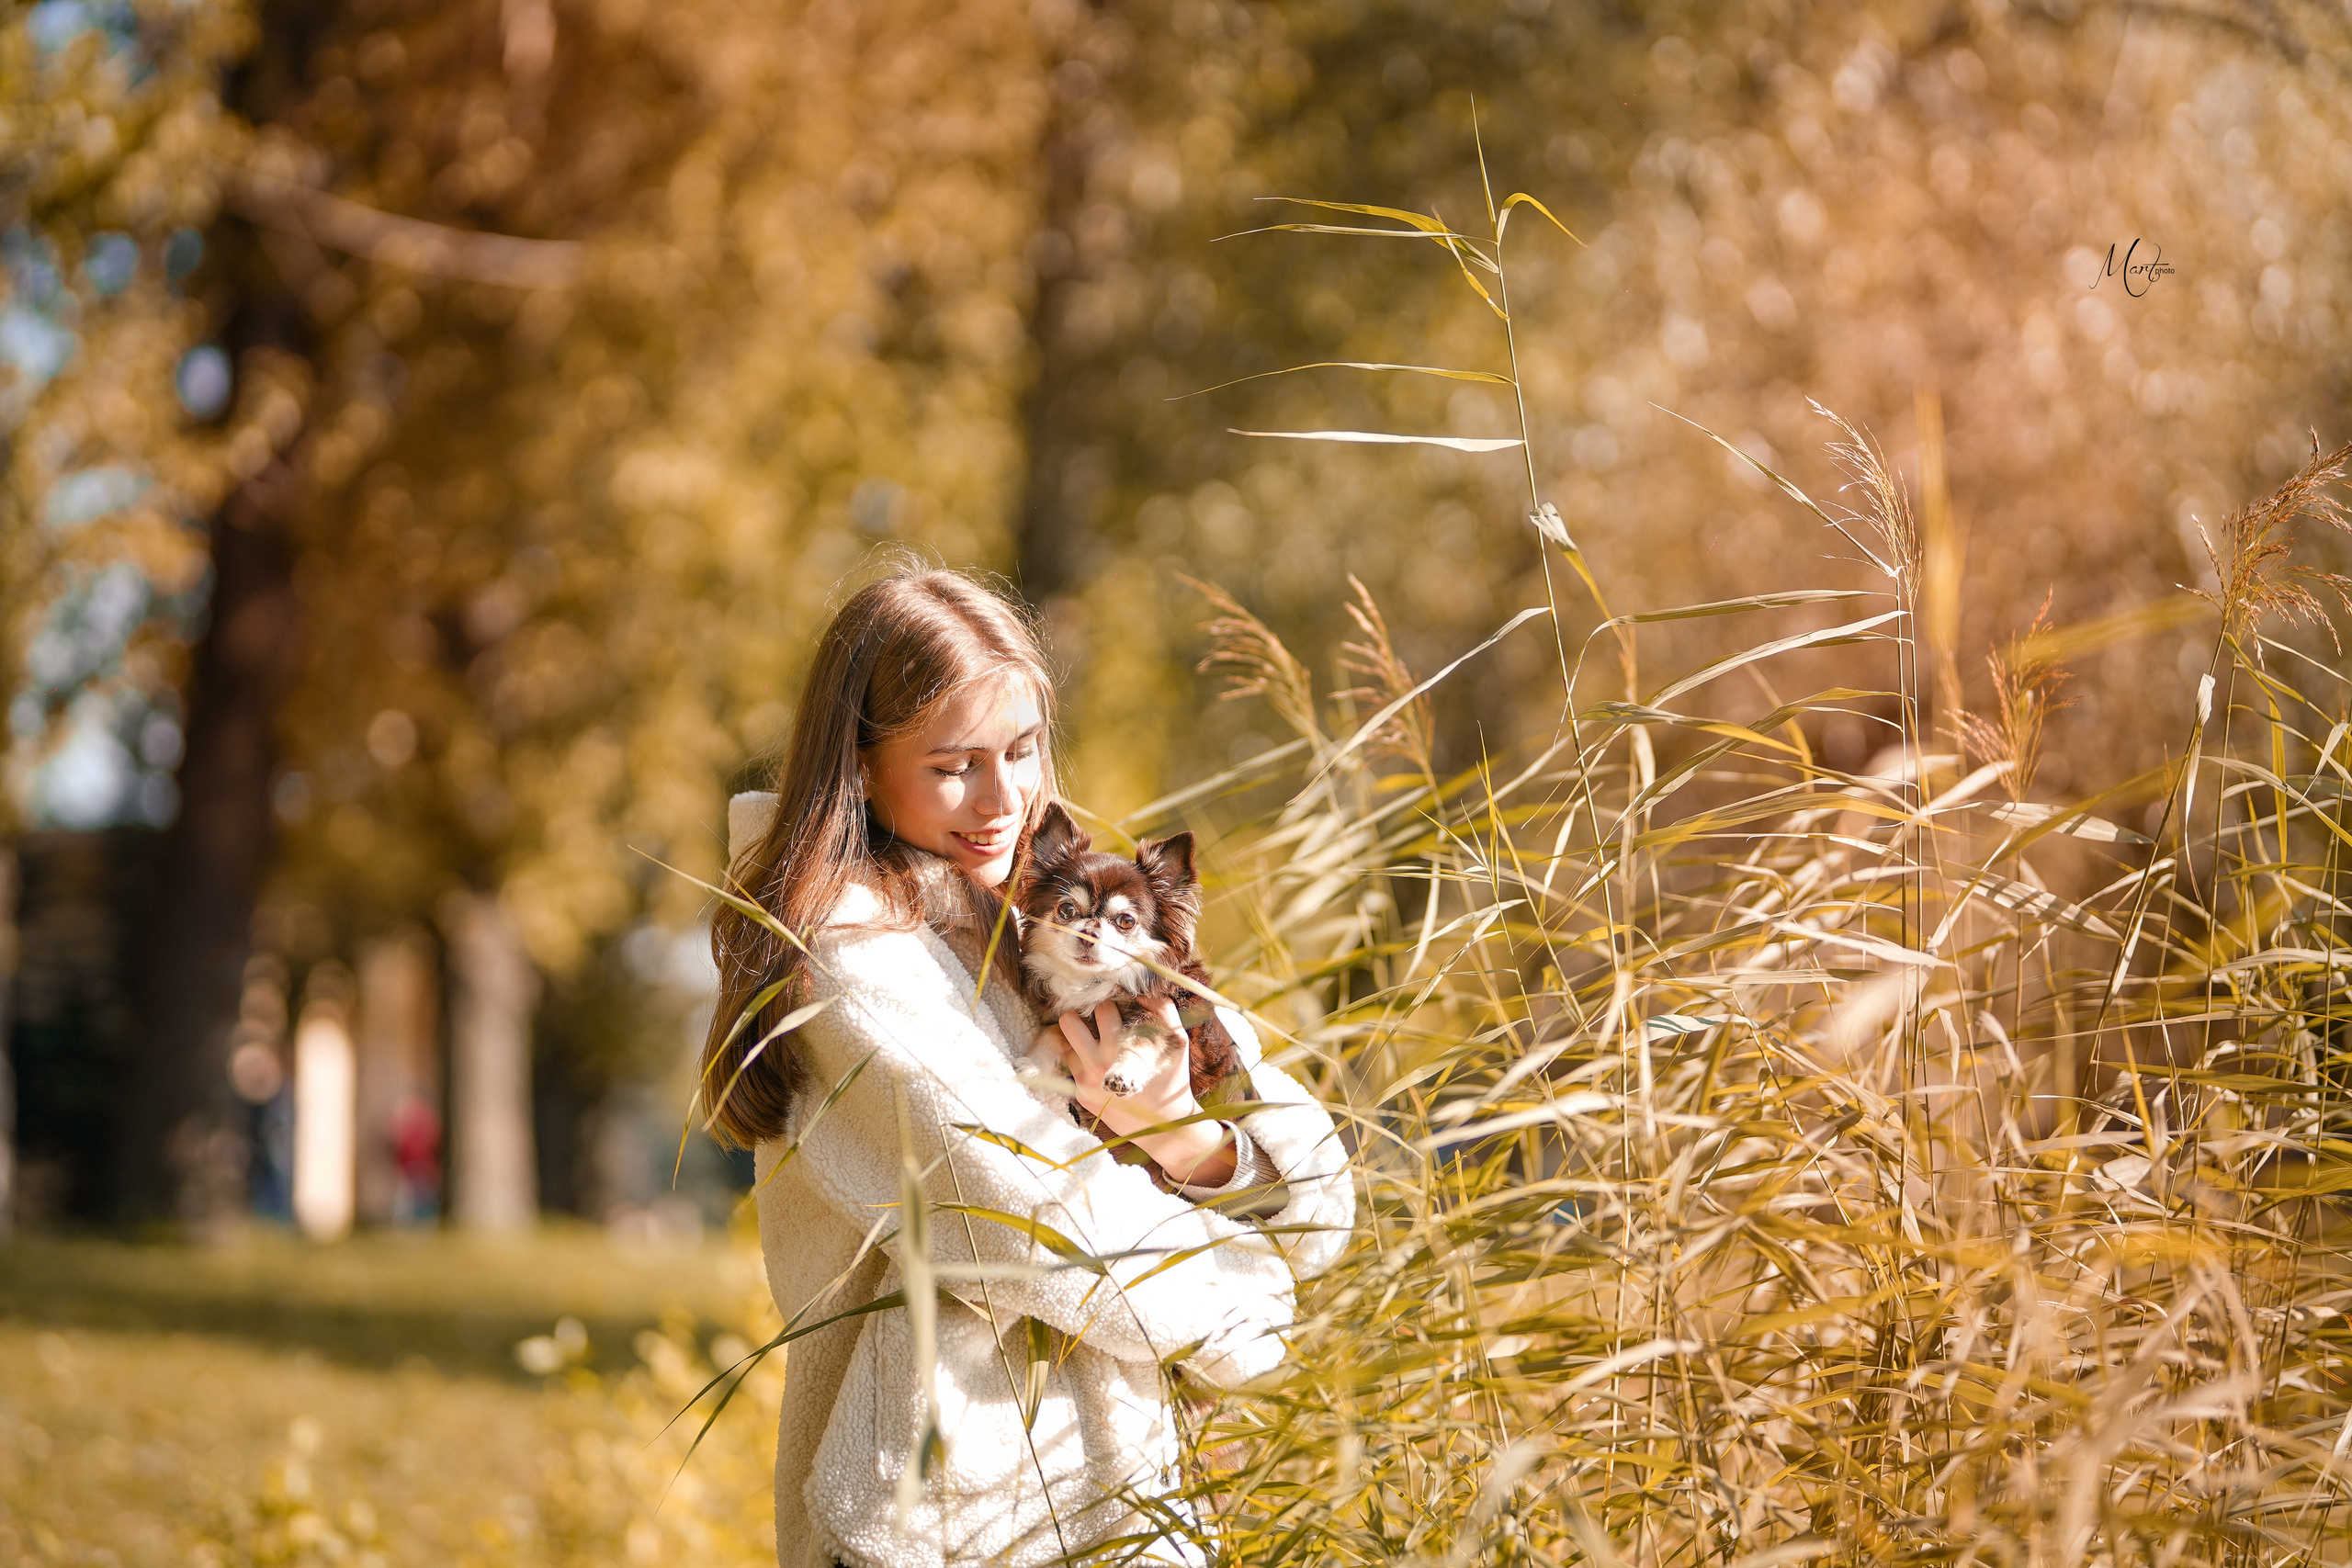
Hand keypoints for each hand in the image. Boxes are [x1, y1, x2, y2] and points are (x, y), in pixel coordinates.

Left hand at [1055, 1000, 1235, 1187]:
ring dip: (1079, 1043)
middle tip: (1091, 1021)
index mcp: (1122, 1047)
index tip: (1113, 1010)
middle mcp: (1099, 1063)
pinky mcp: (1081, 1096)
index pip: (1102, 1010)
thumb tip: (1146, 994)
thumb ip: (1165, 1013)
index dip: (1109, 1006)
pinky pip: (1071, 1068)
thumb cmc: (1172, 1079)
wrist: (1163, 1125)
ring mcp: (1086, 1082)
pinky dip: (1081, 1063)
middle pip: (1069, 1023)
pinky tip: (1097, 1066)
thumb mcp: (1178, 1044)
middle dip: (1078, 1016)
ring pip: (1066, 1046)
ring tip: (1095, 1045)